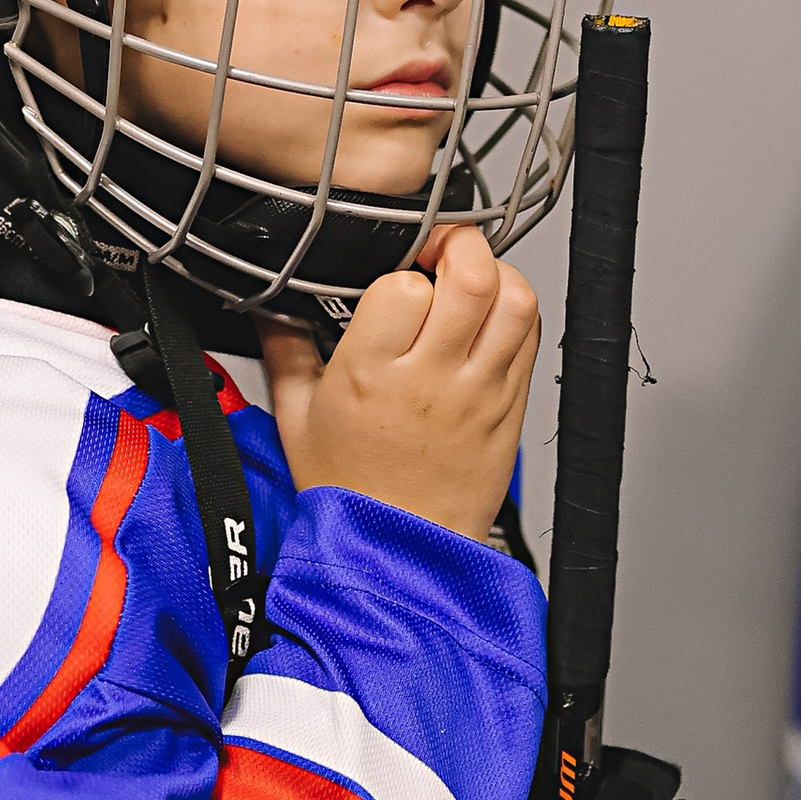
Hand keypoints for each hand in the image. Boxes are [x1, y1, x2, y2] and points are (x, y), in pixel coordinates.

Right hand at [260, 226, 538, 539]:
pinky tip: (486, 322)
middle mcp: (433, 379)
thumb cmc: (349, 492)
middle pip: (473, 277)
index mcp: (372, 375)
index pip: (403, 286)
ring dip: (496, 276)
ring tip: (468, 284)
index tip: (391, 282)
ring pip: (516, 301)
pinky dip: (515, 314)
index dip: (398, 270)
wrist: (396, 555)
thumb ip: (283, 349)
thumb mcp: (295, 417)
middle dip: (459, 244)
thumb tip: (270, 308)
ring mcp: (480, 393)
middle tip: (439, 254)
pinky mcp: (511, 408)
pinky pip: (530, 339)